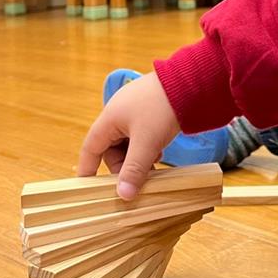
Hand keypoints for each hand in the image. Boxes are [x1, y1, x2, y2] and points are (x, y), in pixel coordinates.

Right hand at [77, 72, 179, 198]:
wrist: (190, 81)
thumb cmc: (162, 109)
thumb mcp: (147, 143)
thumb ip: (133, 170)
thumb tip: (123, 196)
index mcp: (109, 118)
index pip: (90, 148)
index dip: (87, 169)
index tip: (88, 188)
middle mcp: (118, 113)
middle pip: (111, 148)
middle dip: (123, 166)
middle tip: (138, 179)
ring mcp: (134, 109)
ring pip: (128, 142)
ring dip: (138, 157)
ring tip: (154, 164)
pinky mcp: (149, 108)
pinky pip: (141, 134)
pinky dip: (147, 146)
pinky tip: (160, 151)